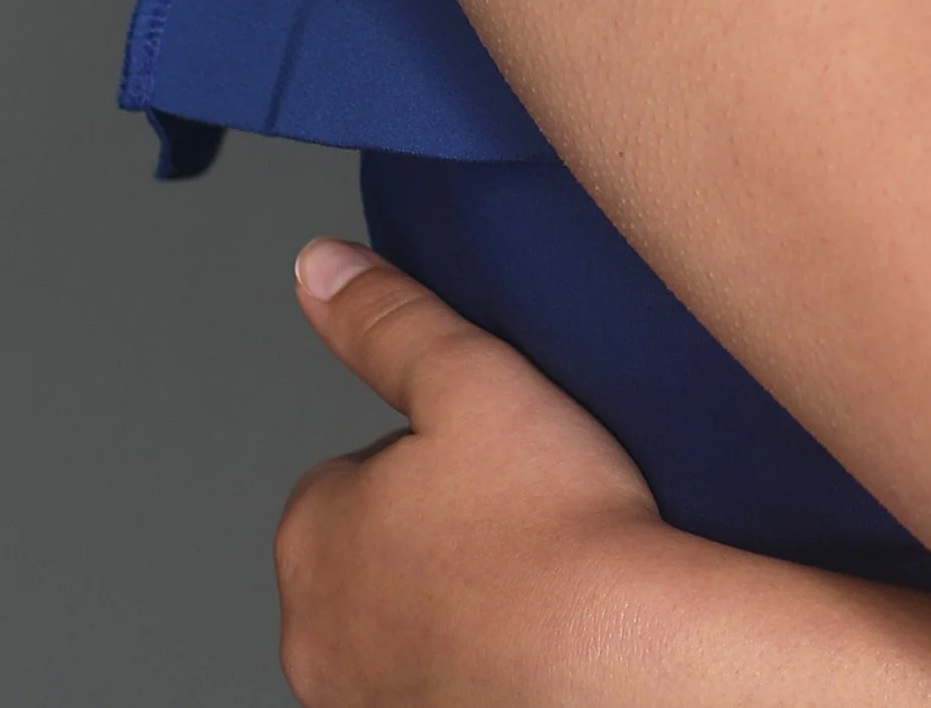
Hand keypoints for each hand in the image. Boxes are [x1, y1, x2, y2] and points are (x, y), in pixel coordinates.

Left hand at [277, 238, 661, 707]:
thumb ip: (388, 318)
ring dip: (453, 605)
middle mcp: (313, 634)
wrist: (619, 661)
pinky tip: (537, 641)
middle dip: (432, 537)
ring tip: (535, 579)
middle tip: (519, 515)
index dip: (432, 456)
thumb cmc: (553, 524)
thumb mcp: (470, 374)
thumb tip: (316, 267)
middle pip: (374, 555)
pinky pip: (441, 684)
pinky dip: (477, 667)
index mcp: (311, 532)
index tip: (493, 459)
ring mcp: (361, 704)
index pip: (356, 473)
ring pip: (406, 627)